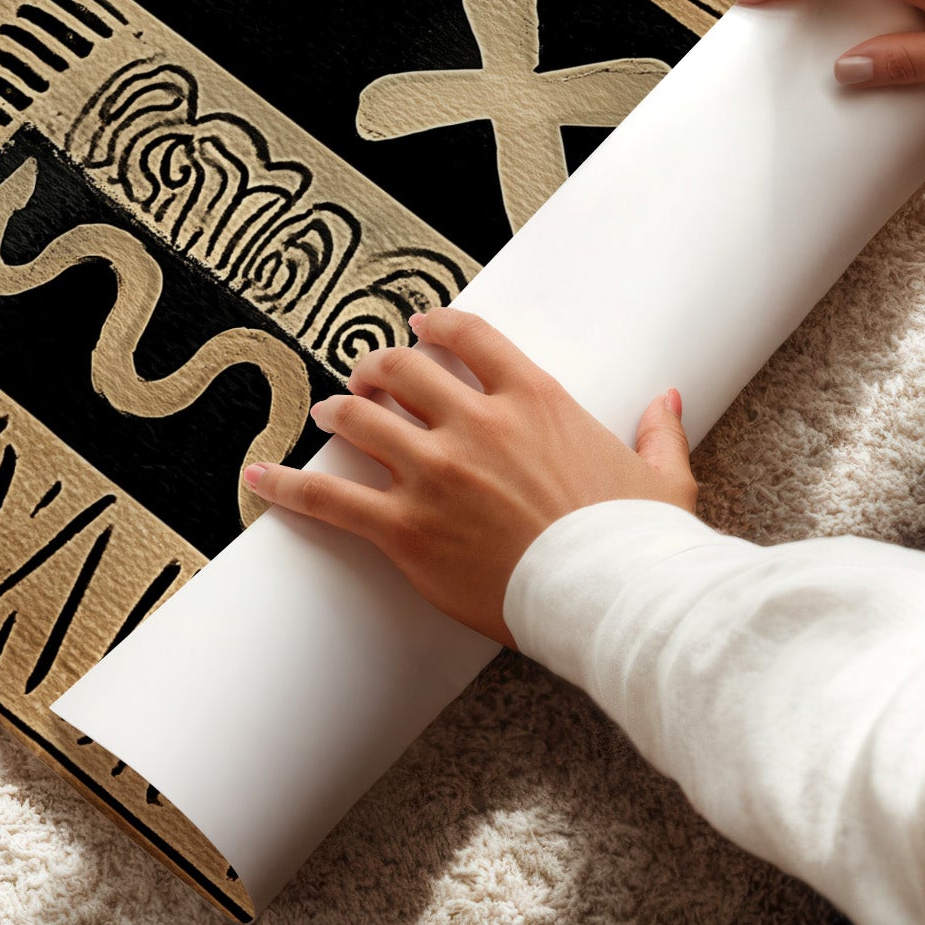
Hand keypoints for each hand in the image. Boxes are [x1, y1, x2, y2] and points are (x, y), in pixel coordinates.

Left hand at [244, 308, 693, 647]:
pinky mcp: (406, 528)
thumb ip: (657, 431)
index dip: (435, 325)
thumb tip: (667, 400)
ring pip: (362, 420)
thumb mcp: (661, 478)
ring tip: (328, 412)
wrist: (612, 598)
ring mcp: (435, 473)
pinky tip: (257, 475)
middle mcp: (476, 424)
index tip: (420, 325)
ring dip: (339, 411)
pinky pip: (330, 498)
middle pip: (402, 370)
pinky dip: (287, 485)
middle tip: (366, 374)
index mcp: (535, 400)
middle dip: (377, 367)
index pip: (469, 337)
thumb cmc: (637, 543)